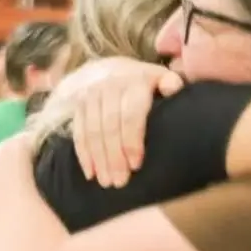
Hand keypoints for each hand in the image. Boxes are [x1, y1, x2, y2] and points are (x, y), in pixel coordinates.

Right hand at [67, 58, 182, 186]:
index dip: (132, 141)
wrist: (113, 68)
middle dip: (113, 157)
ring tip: (106, 182)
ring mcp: (90, 95)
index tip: (136, 165)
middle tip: (119, 182)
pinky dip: (83, 154)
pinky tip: (90, 173)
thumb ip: (171, 83)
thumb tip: (173, 89)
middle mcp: (109, 86)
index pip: (130, 115)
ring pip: (91, 131)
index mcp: (135, 81)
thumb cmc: (146, 83)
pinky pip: (78, 132)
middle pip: (109, 126)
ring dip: (98, 159)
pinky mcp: (77, 105)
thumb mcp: (162, 77)